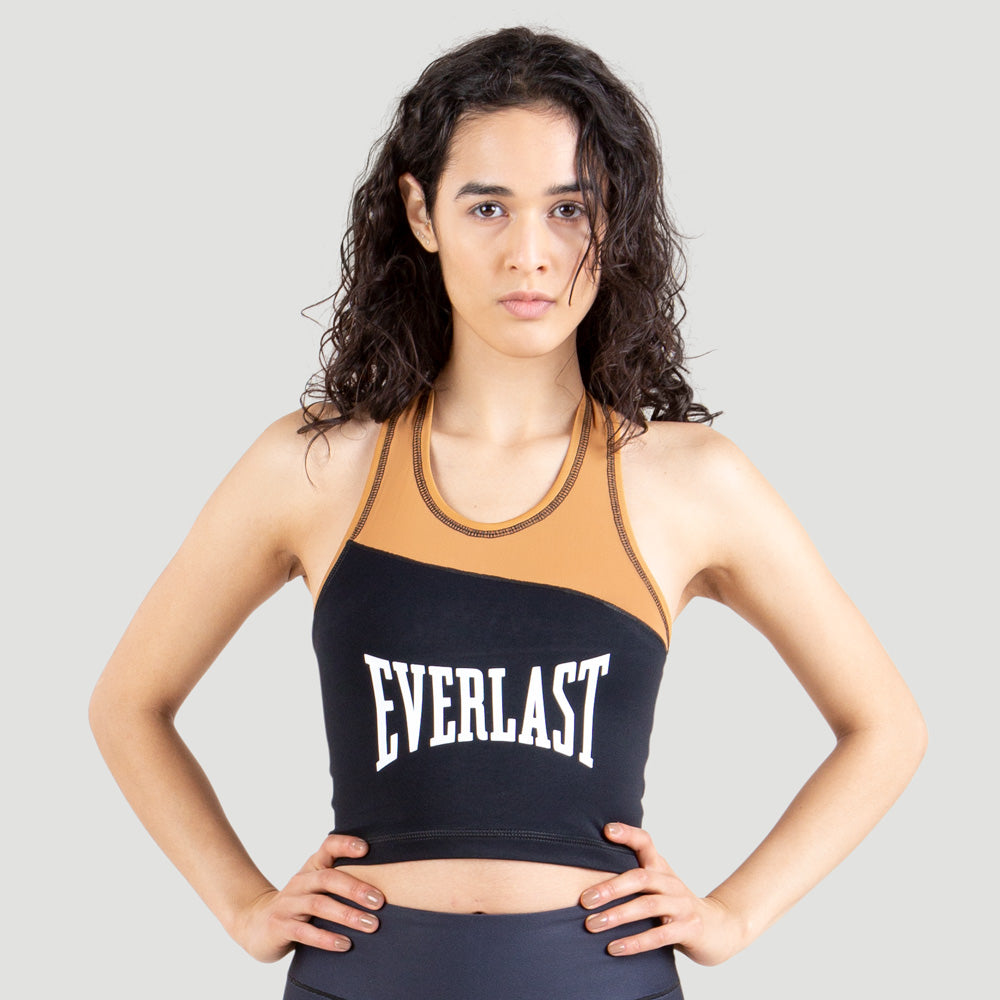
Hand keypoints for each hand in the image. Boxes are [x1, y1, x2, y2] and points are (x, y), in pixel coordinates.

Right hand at [232, 834, 384, 962]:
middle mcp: (300, 881)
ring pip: (319, 905)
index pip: (328, 846)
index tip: (366, 848)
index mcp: (312, 867)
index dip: (345, 844)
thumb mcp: (317, 887)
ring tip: (370, 924)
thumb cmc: (299, 903)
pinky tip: (345, 943)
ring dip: (347, 915)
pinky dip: (326, 938)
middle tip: (379, 900)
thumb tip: (385, 884)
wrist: (256, 923)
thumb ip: (342, 880)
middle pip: (328, 878)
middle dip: (355, 888)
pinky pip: (305, 932)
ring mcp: (288, 903)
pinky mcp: (280, 926)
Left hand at [579, 822, 744, 966]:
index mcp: (661, 868)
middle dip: (610, 887)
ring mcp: (682, 905)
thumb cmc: (675, 905)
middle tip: (584, 899)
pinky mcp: (689, 929)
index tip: (606, 830)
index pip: (646, 842)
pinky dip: (635, 942)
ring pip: (648, 906)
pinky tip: (614, 948)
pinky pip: (660, 936)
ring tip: (592, 925)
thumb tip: (588, 877)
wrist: (719, 928)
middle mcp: (671, 882)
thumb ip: (633, 877)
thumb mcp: (658, 886)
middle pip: (641, 877)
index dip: (628, 834)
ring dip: (617, 915)